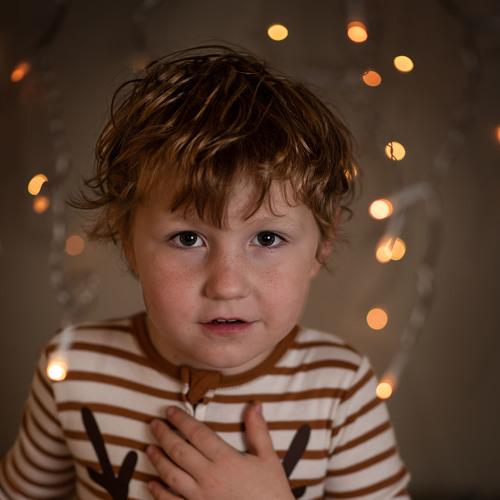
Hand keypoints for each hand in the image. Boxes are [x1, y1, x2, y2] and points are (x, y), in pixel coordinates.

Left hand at [146, 402, 294, 499]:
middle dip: (164, 435)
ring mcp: (200, 497)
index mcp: (226, 459)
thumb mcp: (268, 458)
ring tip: (149, 448)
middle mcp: (209, 477)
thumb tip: (254, 404)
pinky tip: (151, 483)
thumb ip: (258, 430)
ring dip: (158, 460)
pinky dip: (158, 492)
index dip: (181, 420)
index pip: (198, 434)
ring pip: (171, 475)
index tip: (169, 410)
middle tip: (153, 424)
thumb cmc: (271, 492)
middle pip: (179, 451)